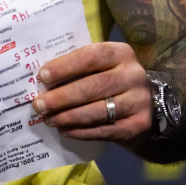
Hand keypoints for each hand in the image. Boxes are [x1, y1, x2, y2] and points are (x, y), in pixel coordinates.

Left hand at [32, 42, 151, 144]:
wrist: (146, 103)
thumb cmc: (112, 78)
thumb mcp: (102, 65)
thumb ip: (78, 67)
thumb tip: (43, 80)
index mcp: (121, 53)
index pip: (91, 56)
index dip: (65, 66)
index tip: (42, 76)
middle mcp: (133, 75)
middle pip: (92, 86)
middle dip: (61, 97)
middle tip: (39, 105)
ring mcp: (138, 101)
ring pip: (97, 111)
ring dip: (68, 117)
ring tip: (48, 119)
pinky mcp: (137, 125)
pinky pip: (104, 130)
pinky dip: (80, 131)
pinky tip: (65, 129)